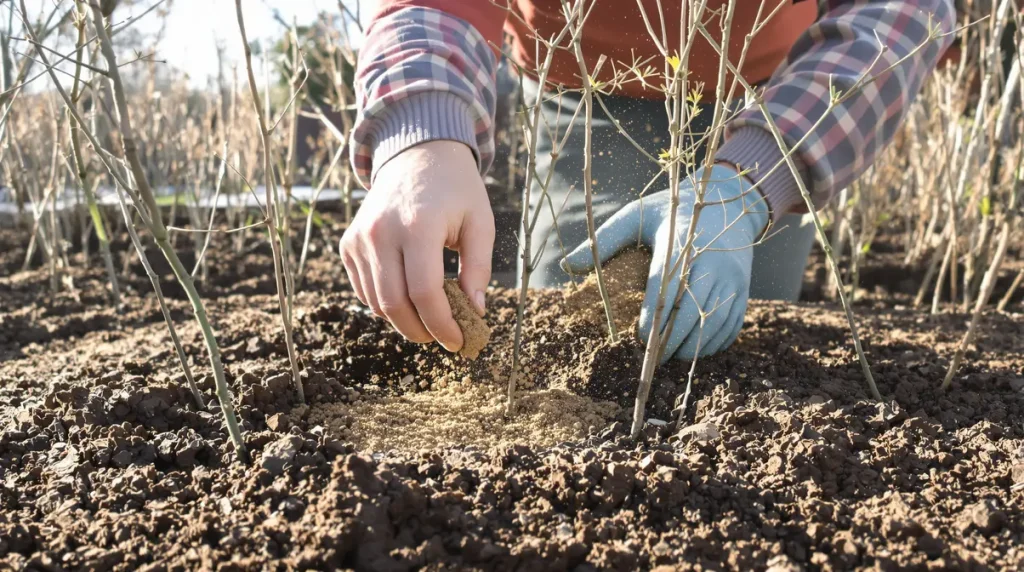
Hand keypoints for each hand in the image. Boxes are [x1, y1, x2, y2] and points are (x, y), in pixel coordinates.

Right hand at [339, 140, 493, 351]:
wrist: (417, 154)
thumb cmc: (456, 190)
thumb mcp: (480, 222)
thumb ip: (479, 268)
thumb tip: (475, 313)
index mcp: (418, 225)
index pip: (425, 292)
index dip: (442, 325)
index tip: (459, 341)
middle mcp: (381, 232)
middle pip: (395, 304)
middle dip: (421, 331)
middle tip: (443, 338)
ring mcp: (359, 238)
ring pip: (376, 303)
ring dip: (403, 322)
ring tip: (429, 320)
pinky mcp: (348, 243)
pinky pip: (364, 290)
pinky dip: (384, 305)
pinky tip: (408, 299)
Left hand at [561, 164, 768, 361]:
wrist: (726, 201)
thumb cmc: (670, 211)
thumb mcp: (635, 216)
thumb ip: (603, 241)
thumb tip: (565, 266)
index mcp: (680, 245)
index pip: (666, 290)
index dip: (653, 320)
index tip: (639, 339)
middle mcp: (710, 263)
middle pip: (692, 313)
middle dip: (671, 342)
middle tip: (651, 360)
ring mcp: (731, 277)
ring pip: (713, 324)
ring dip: (692, 347)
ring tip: (669, 358)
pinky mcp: (742, 289)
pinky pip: (731, 324)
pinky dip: (713, 343)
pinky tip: (694, 350)